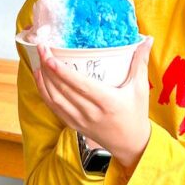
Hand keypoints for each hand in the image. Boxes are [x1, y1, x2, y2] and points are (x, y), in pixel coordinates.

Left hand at [34, 37, 153, 174]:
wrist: (131, 145)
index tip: (49, 54)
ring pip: (54, 99)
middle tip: (41, 49)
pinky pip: (54, 109)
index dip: (60, 70)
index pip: (78, 84)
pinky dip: (44, 94)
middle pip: (62, 89)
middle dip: (47, 68)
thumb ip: (141, 62)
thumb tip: (146, 39)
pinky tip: (41, 81)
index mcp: (107, 101)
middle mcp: (90, 112)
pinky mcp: (74, 125)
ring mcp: (80, 120)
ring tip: (38, 62)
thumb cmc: (136, 114)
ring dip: (42, 81)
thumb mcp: (140, 88)